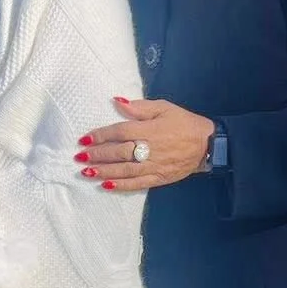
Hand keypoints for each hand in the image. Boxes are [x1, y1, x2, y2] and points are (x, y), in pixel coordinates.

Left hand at [77, 98, 214, 191]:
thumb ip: (139, 107)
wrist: (207, 145)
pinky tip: (106, 186)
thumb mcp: (164, 107)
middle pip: (118, 152)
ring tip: (86, 172)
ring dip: (103, 171)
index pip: (120, 132)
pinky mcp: (158, 178)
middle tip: (79, 157)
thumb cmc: (184, 123)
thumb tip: (116, 101)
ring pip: (124, 170)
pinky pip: (137, 184)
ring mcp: (153, 165)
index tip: (85, 138)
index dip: (101, 135)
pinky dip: (120, 186)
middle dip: (97, 155)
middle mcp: (149, 148)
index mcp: (149, 129)